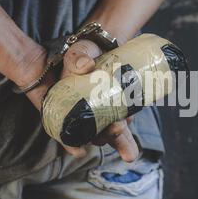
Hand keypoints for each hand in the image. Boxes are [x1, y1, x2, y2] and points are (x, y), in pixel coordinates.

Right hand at [60, 39, 139, 161]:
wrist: (105, 46)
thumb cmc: (86, 51)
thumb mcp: (78, 52)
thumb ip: (77, 57)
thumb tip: (86, 66)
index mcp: (65, 105)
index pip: (64, 130)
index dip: (70, 143)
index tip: (79, 152)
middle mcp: (82, 113)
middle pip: (91, 133)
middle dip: (105, 136)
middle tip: (117, 128)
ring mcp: (101, 111)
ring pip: (108, 131)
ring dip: (121, 141)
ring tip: (130, 152)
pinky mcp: (117, 107)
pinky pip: (122, 120)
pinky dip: (129, 124)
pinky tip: (133, 120)